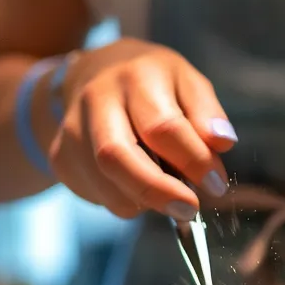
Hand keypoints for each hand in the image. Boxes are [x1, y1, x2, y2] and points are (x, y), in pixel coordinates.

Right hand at [49, 39, 237, 219]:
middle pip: (117, 157)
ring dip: (142, 201)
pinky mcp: (61, 155)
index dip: (193, 161)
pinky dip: (124, 200)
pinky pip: (96, 194)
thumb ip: (207, 113)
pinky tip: (138, 185)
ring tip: (168, 194)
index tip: (216, 185)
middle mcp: (97, 99)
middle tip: (190, 209)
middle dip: (157, 191)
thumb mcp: (187, 83)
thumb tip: (223, 142)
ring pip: (104, 183)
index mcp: (136, 77)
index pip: (162, 127)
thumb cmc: (152, 83)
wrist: (93, 74)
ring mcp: (72, 129)